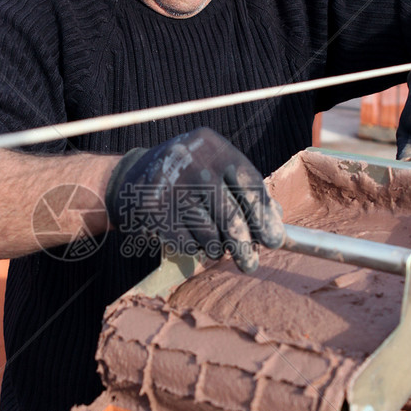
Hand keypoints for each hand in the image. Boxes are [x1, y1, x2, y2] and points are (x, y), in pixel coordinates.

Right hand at [105, 127, 284, 272]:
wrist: (132, 176)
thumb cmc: (187, 176)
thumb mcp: (215, 170)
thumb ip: (245, 191)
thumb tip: (278, 224)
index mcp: (213, 146)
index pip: (249, 183)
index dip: (264, 215)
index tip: (273, 240)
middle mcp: (190, 161)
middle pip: (229, 213)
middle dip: (244, 245)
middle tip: (250, 263)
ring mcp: (169, 185)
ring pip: (208, 233)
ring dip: (217, 248)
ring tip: (217, 248)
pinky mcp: (152, 210)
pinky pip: (186, 243)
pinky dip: (195, 249)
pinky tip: (193, 241)